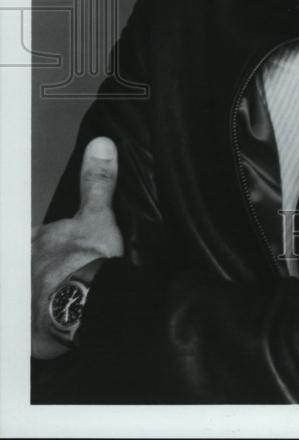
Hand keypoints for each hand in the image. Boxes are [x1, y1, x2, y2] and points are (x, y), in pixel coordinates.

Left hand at [32, 136, 123, 358]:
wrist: (88, 303)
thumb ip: (97, 182)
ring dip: (41, 298)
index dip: (46, 246)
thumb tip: (100, 145)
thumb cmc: (89, 261)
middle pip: (28, 268)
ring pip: (29, 295)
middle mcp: (21, 270)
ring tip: (64, 306)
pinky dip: (42, 327)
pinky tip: (56, 329)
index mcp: (35, 242)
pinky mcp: (26, 329)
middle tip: (67, 279)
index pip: (34, 241)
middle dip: (43, 273)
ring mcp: (22, 299)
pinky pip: (31, 326)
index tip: (62, 254)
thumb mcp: (98, 215)